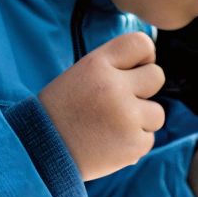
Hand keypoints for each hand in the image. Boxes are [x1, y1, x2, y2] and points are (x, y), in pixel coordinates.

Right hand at [38, 31, 164, 180]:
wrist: (40, 152)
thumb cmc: (63, 111)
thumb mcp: (80, 76)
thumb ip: (114, 67)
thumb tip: (152, 65)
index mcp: (97, 64)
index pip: (142, 43)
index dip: (144, 56)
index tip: (133, 69)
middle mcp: (114, 87)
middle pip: (157, 76)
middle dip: (144, 89)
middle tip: (121, 102)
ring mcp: (126, 117)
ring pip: (157, 112)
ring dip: (140, 120)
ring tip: (110, 126)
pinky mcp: (134, 144)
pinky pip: (149, 138)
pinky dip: (133, 142)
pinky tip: (109, 143)